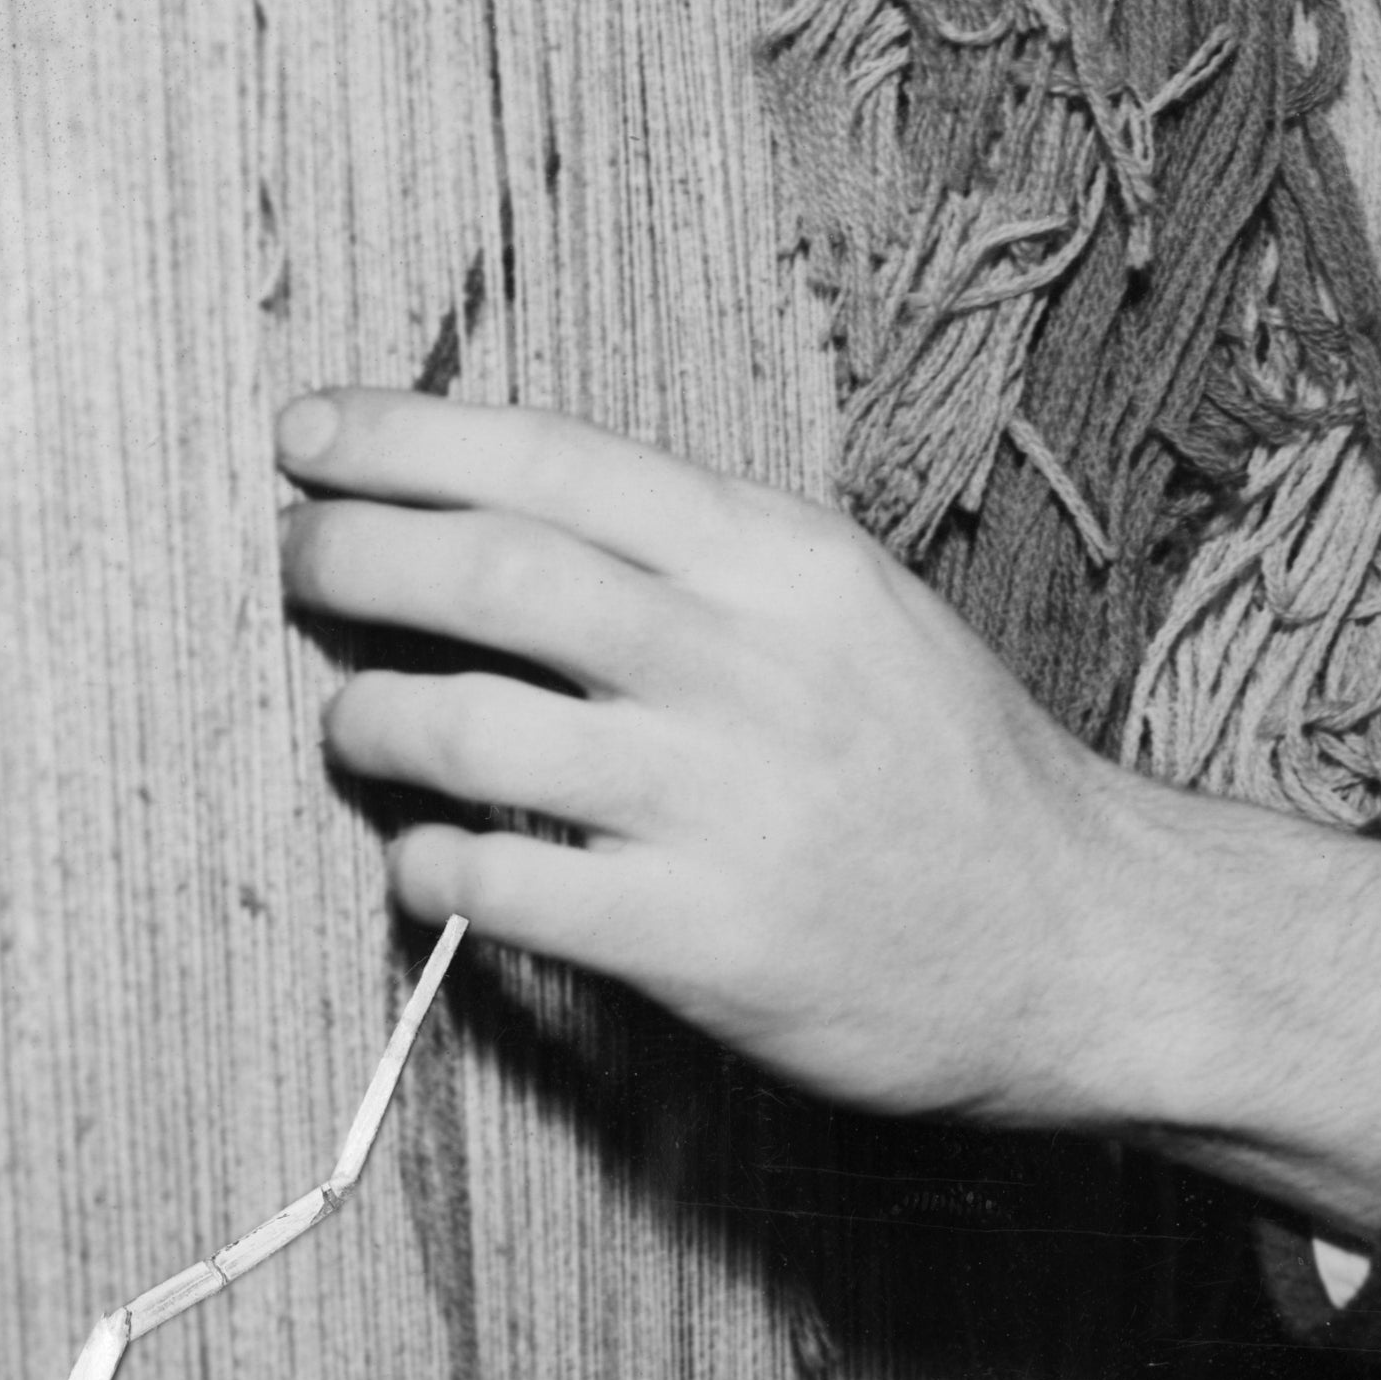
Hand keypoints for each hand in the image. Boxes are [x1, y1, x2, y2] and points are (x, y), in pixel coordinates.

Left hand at [275, 391, 1380, 1239]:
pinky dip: (427, 864)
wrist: (1083, 942)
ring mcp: (720, 802)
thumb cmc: (955, 772)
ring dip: (367, 717)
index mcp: (783, 561)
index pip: (552, 459)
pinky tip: (429, 860)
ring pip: (465, 726)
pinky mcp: (700, 939)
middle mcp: (746, 662)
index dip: (401, 438)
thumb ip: (705, 562)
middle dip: (350, 552)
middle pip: (488, 570)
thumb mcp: (854, 610)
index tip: (309, 438)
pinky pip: (497, 887)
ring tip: (356, 722)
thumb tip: (507, 517)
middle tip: (297, 560)